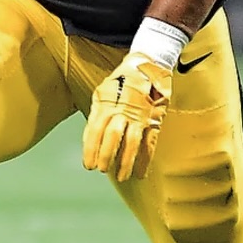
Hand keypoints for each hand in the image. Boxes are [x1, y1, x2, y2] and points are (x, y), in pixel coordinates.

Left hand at [83, 53, 170, 182]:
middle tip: (102, 169)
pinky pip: (150, 142)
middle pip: (113, 136)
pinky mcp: (155, 119)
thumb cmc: (120, 82)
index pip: (95, 130)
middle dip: (106, 155)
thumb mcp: (102, 93)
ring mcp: (140, 115)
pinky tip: (140, 172)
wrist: (146, 65)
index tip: (88, 165)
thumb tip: (87, 140)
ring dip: (126, 161)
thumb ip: (95, 115)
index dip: (91, 149)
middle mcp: (123, 110)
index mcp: (106, 103)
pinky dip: (146, 159)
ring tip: (121, 177)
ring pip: (132, 142)